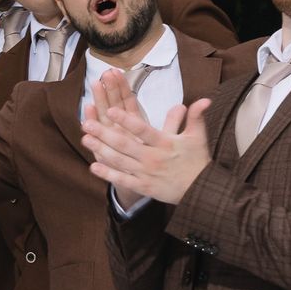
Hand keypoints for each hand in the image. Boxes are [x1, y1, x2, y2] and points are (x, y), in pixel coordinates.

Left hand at [80, 70, 212, 206]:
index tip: (112, 110)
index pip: (143, 130)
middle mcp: (153, 158)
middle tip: (87, 124)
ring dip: (101, 150)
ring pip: (120, 161)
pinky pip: (123, 180)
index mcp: (165, 143)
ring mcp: (146, 173)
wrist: (200, 190)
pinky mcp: (143, 186)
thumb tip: (205, 99)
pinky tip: (94, 167)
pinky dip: (108, 174)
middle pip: (125, 144)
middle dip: (104, 134)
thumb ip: (196, 117)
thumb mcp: (198, 137)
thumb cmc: (197, 161)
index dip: (126, 120)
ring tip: (85, 139)